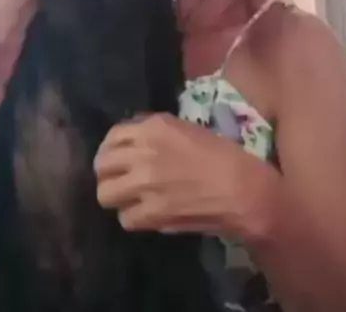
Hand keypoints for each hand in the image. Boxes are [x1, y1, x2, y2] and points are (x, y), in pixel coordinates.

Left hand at [94, 113, 274, 238]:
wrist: (244, 190)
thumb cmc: (223, 156)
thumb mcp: (186, 130)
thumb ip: (156, 135)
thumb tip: (134, 145)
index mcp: (154, 127)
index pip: (113, 136)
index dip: (111, 149)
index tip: (118, 158)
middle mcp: (143, 152)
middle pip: (101, 165)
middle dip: (108, 173)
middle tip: (120, 180)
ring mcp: (145, 184)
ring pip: (105, 194)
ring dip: (116, 197)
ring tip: (129, 199)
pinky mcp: (152, 213)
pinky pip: (125, 219)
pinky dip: (134, 218)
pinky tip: (146, 215)